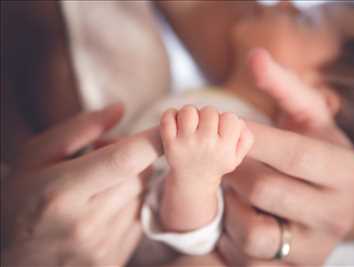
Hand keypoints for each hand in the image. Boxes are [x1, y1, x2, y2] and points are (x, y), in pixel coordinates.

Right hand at [1, 104, 162, 265]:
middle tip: (109, 154)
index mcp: (62, 192)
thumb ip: (78, 129)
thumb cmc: (21, 200)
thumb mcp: (34, 157)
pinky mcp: (113, 260)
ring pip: (143, 196)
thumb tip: (120, 109)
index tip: (169, 123)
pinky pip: (140, 219)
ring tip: (102, 182)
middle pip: (140, 176)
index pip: (125, 159)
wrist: (16, 259)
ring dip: (133, 181)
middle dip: (137, 157)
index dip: (153, 139)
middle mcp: (86, 223)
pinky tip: (106, 205)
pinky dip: (131, 204)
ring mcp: (102, 246)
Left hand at [160, 105, 252, 188]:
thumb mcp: (237, 157)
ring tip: (191, 124)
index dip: (226, 120)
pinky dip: (171, 115)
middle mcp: (206, 145)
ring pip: (189, 110)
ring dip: (190, 114)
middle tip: (205, 128)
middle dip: (208, 116)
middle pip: (210, 111)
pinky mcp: (170, 143)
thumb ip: (246, 138)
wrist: (193, 181)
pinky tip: (177, 124)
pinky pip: (168, 116)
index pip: (231, 118)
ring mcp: (186, 143)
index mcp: (225, 149)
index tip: (220, 130)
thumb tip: (238, 122)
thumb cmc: (216, 162)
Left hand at [218, 49, 353, 265]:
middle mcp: (338, 214)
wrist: (336, 203)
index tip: (227, 124)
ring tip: (229, 186)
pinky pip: (248, 258)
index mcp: (346, 172)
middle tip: (221, 156)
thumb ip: (284, 87)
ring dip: (229, 205)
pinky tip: (232, 212)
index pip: (294, 154)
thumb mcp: (310, 119)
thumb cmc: (316, 153)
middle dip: (234, 169)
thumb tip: (255, 56)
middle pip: (267, 190)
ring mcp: (316, 247)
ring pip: (254, 232)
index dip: (254, 138)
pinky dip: (229, 234)